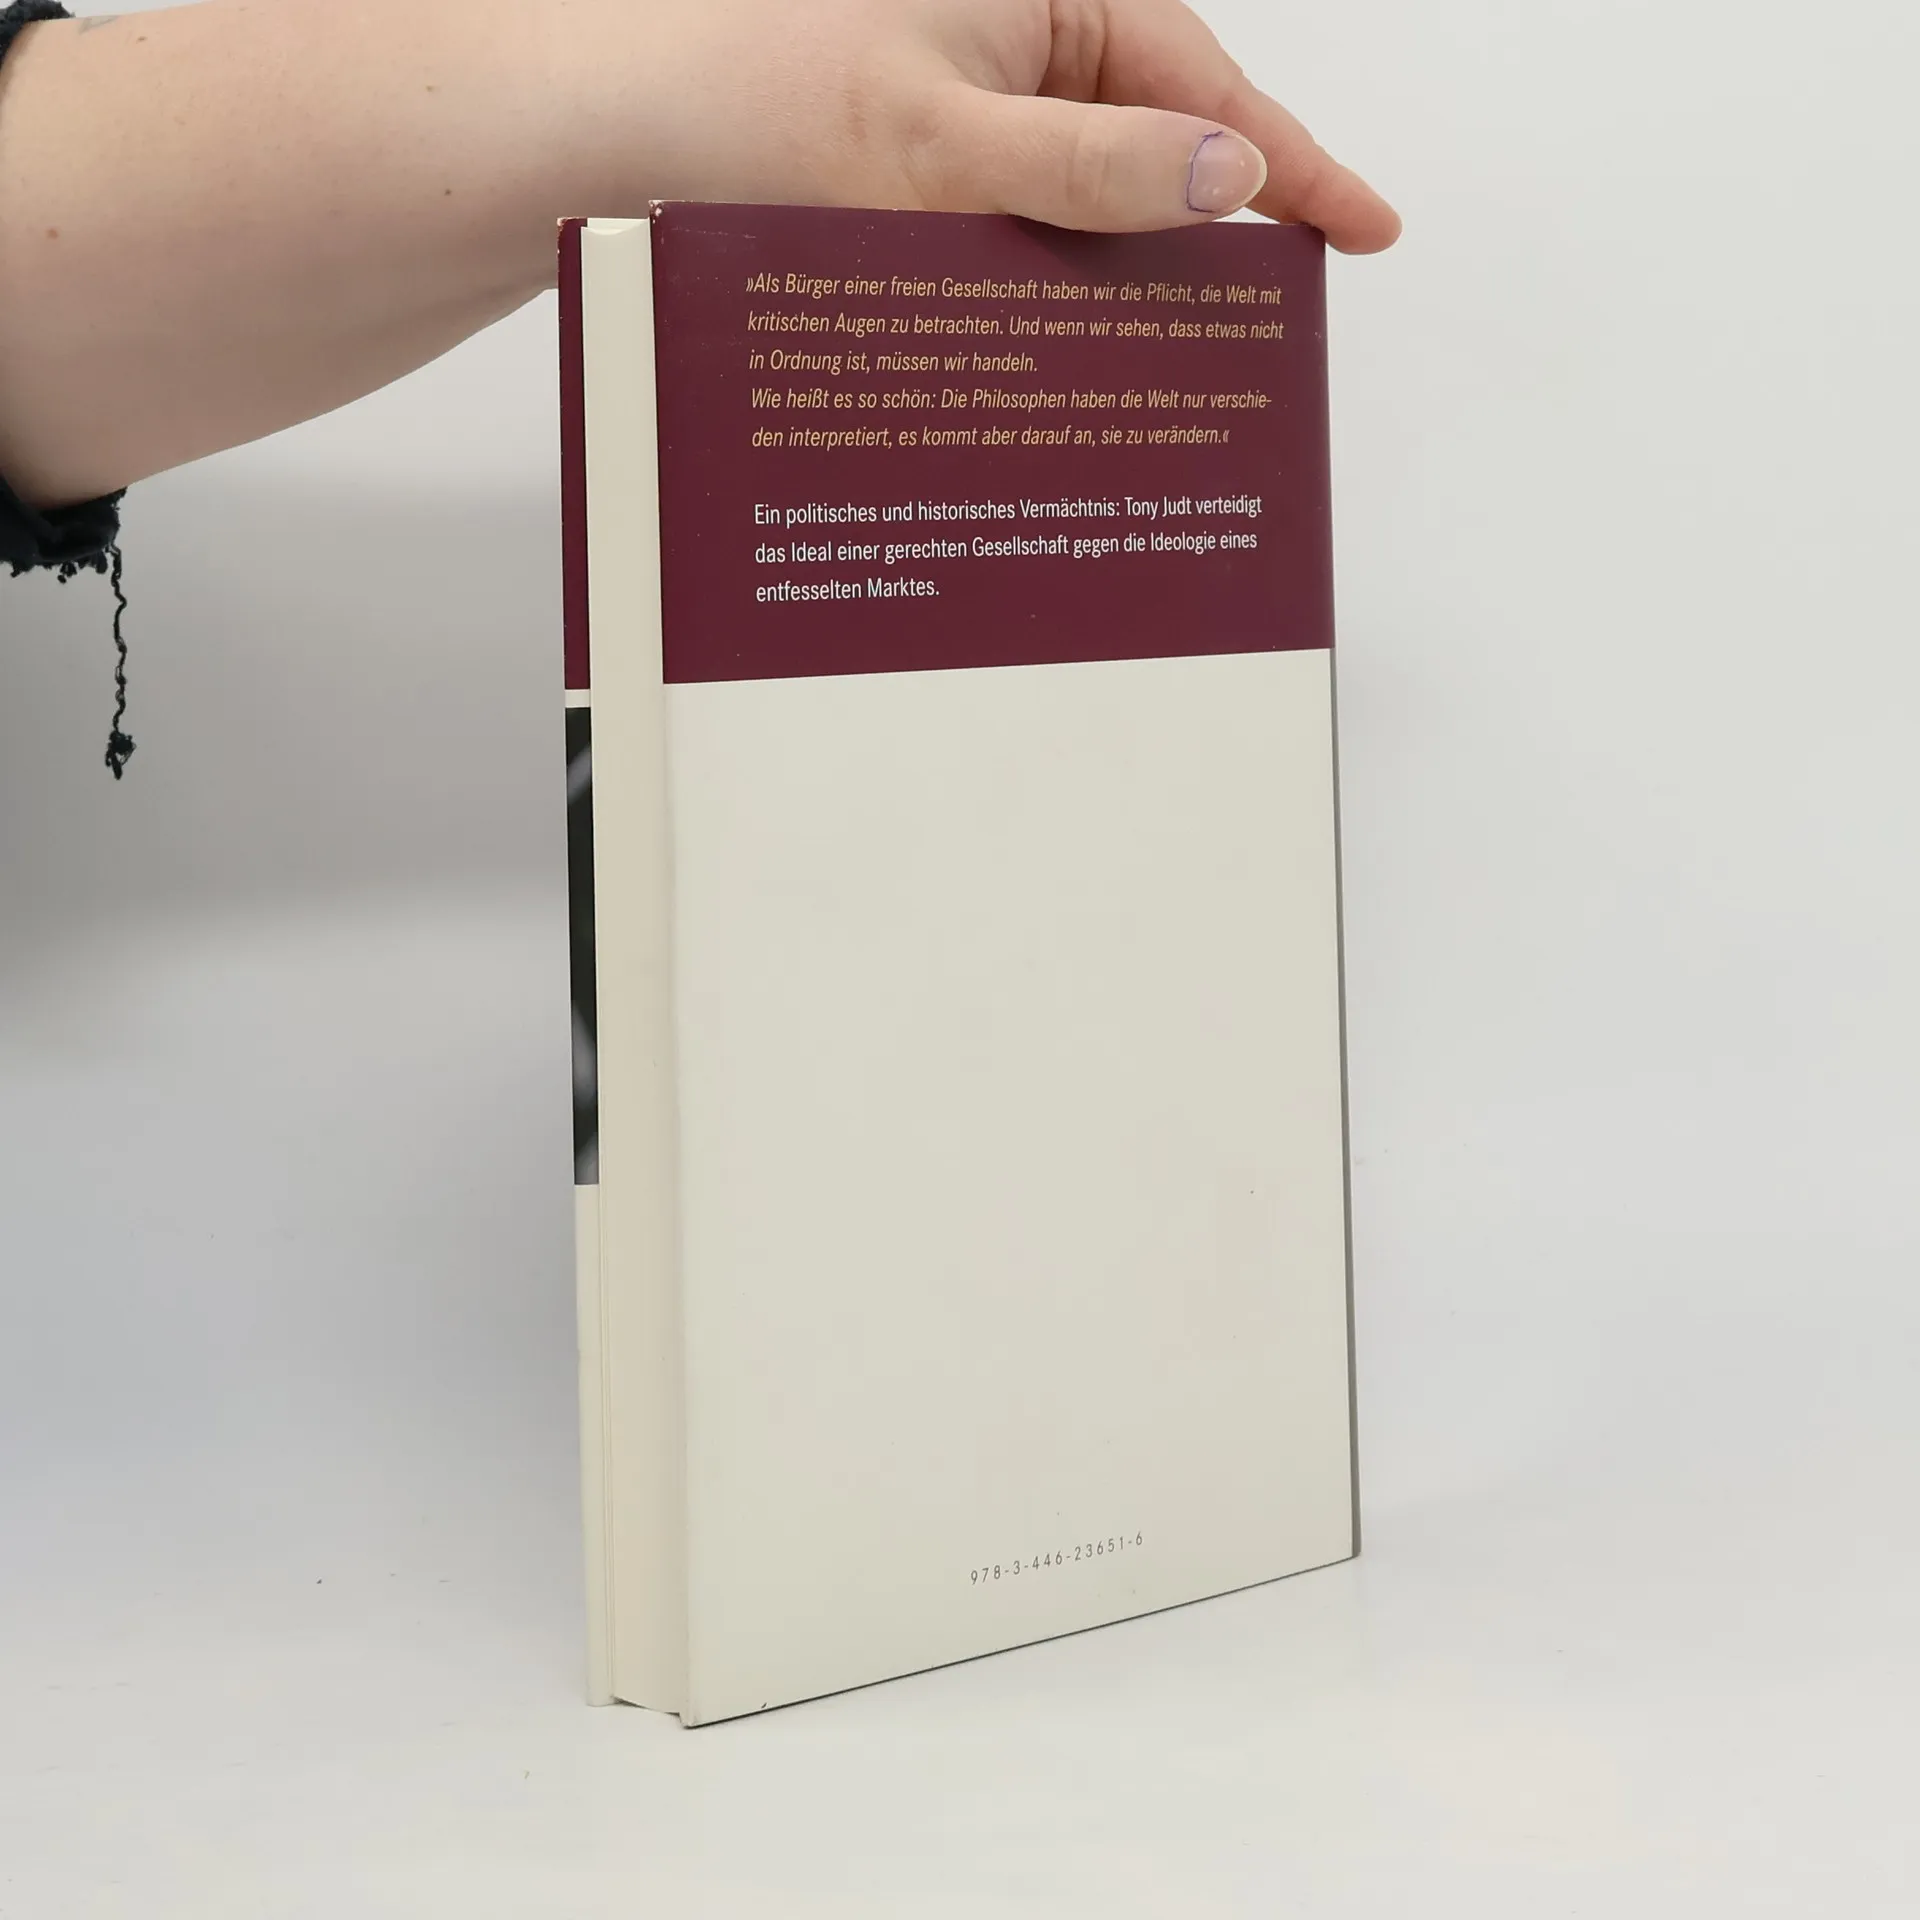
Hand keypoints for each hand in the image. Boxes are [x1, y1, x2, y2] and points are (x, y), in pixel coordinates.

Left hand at [0, 0, 1395, 505]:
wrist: (544, 130)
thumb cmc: (714, 94)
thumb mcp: (928, 136)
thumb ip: (1088, 162)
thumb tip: (1226, 176)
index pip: (1197, 82)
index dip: (1287, 167)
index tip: (1363, 237)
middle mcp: (982, 32)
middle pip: (1140, 145)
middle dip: (1198, 243)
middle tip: (1251, 350)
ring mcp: (923, 104)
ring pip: (1059, 204)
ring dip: (1097, 288)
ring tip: (1144, 386)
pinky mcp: (868, 171)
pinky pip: (980, 237)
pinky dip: (1012, 299)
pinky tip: (1026, 365)